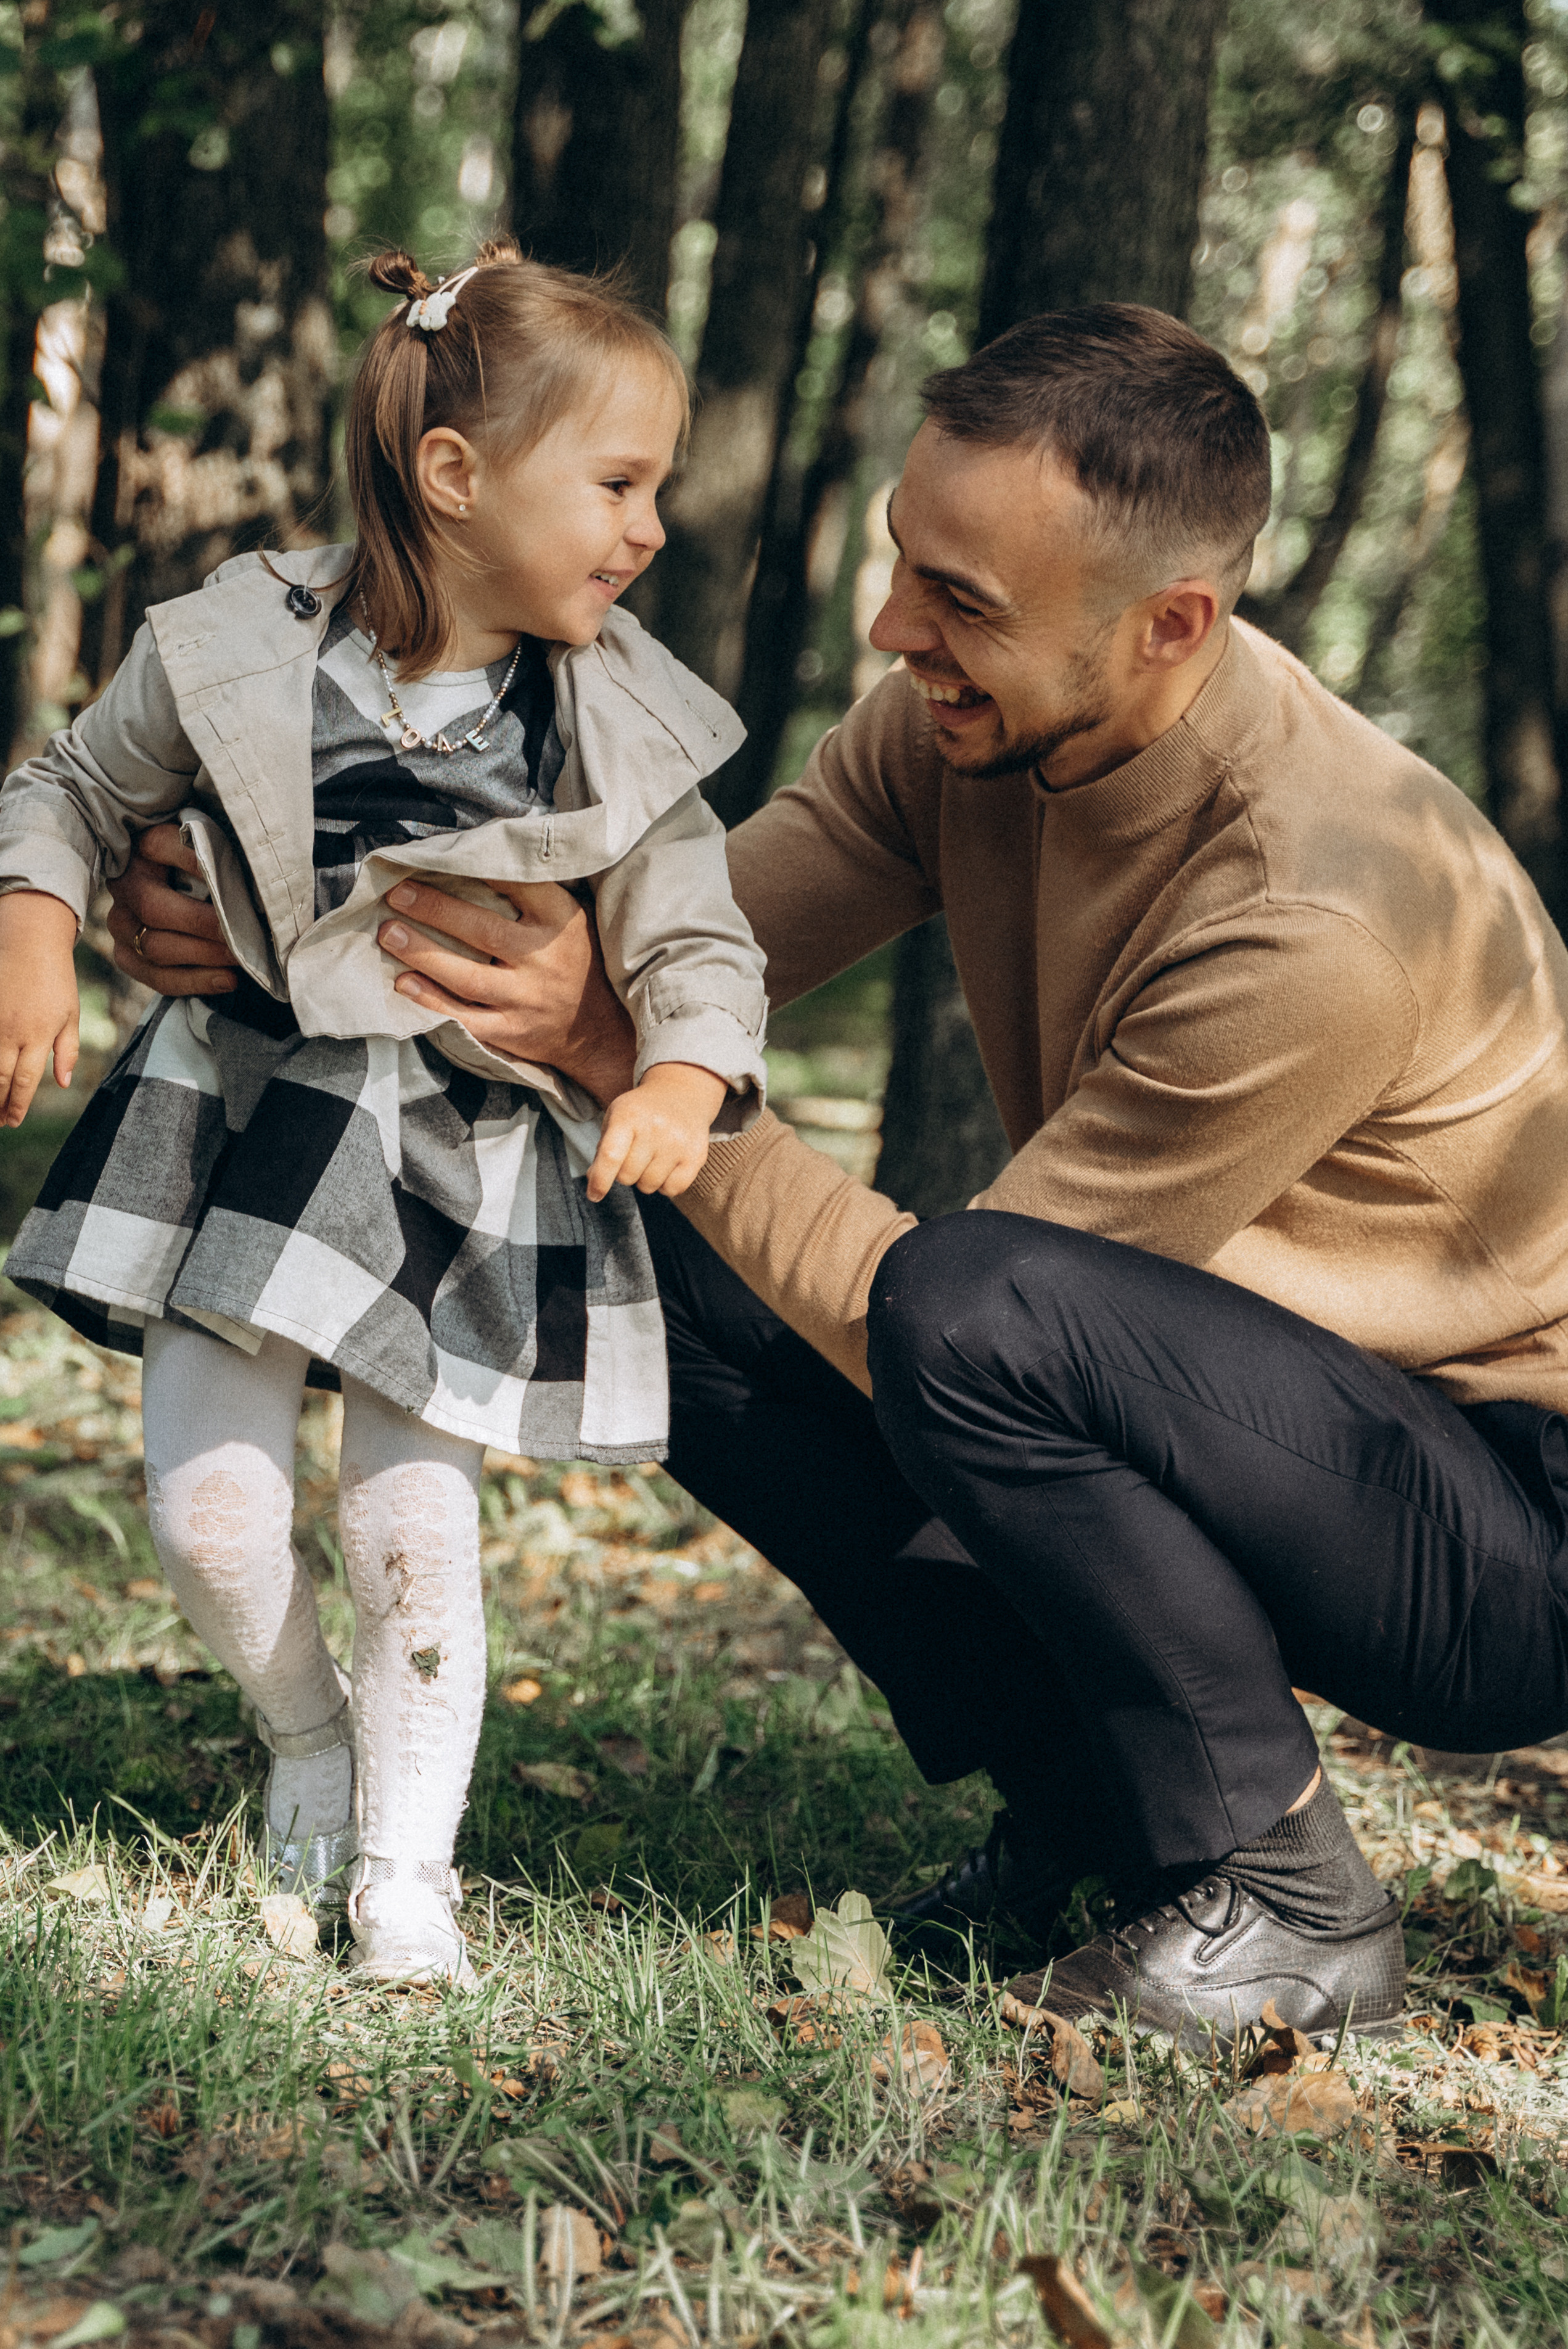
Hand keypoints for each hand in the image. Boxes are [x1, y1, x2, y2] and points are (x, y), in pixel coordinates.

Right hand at [0, 891, 80, 1125]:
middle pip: (0, 1078)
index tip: (13, 1121)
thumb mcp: (70, 1015)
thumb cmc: (56, 979)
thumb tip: (64, 1084)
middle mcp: (12, 1031)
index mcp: (39, 1035)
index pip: (26, 1080)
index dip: (18, 1104)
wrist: (30, 942)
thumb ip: (67, 1051)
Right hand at [106, 823, 236, 994]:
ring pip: (155, 948)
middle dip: (203, 925)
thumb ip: (218, 857)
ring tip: (239, 958)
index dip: (195, 862)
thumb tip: (247, 885)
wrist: (178, 892)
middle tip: (241, 933)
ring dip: (204, 956)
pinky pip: (157, 977)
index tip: (232, 874)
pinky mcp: (126, 955)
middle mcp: (124, 885)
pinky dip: (195, 982)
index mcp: (143, 848)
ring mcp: (121, 923)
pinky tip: (227, 980)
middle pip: (154, 909)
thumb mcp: (209, 848)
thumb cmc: (204, 867)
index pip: (163, 847)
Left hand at [377, 876, 636, 1105]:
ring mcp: (526, 1000)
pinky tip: (404, 984)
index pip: (519, 885)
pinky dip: (432, 1003)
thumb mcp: (574, 917)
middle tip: (397, 892)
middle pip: (481, 930)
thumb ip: (537, 893)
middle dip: (434, 909)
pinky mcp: (511, 1032)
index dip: (480, 868)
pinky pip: (465, 1019)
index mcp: (561, 922)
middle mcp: (543, 960)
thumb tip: (487, 853)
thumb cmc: (579, 961)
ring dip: (423, 954)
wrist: (604, 1030)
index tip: (444, 854)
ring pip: (467, 977)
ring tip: (389, 933)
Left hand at [586, 1062, 727, 1202]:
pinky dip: (665, 1185)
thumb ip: (603, 1148)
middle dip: (625, 1173)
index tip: (594, 1195)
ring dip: (645, 1179)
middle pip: (627, 1176)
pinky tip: (666, 1166)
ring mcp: (677, 1143)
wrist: (682, 1094)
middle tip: (634, 1156)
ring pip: (649, 1186)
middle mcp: (655, 1128)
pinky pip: (672, 1189)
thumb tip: (594, 1181)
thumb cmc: (642, 1111)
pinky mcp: (695, 1156)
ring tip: (651, 1157)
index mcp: (628, 1116)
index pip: (611, 1156)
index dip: (600, 1180)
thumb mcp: (616, 1117)